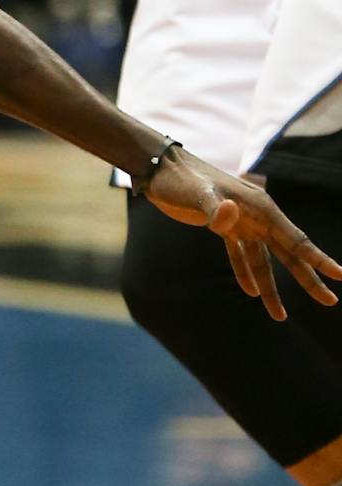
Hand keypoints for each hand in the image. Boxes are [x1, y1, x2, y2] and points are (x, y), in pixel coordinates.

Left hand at [143, 150, 341, 320]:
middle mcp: (257, 216)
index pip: (295, 240)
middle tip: (329, 301)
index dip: (318, 259)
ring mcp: (241, 223)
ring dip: (271, 287)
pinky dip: (245, 273)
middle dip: (308, 279)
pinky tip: (251, 293)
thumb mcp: (196, 191)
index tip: (340, 276)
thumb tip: (228, 215)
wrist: (161, 169)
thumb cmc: (179, 178)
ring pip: (264, 261)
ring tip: (279, 316)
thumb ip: (213, 205)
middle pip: (288, 254)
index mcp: (260, 208)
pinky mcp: (223, 228)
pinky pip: (239, 255)